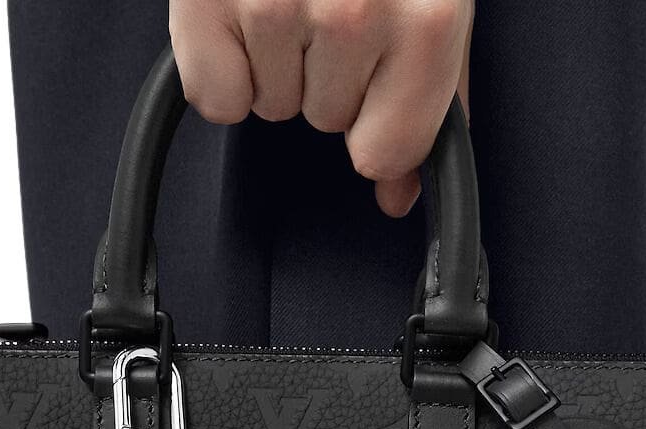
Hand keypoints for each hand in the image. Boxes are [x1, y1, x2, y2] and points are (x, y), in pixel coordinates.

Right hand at [170, 0, 473, 215]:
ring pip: (269, 107)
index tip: (375, 71)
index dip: (378, 118)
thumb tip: (398, 194)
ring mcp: (273, 3)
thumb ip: (429, 95)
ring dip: (274, 59)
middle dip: (328, 73)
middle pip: (326, 123)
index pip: (387, 151)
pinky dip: (220, 63)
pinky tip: (240, 5)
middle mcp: (353, 12)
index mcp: (427, 18)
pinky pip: (216, 99)